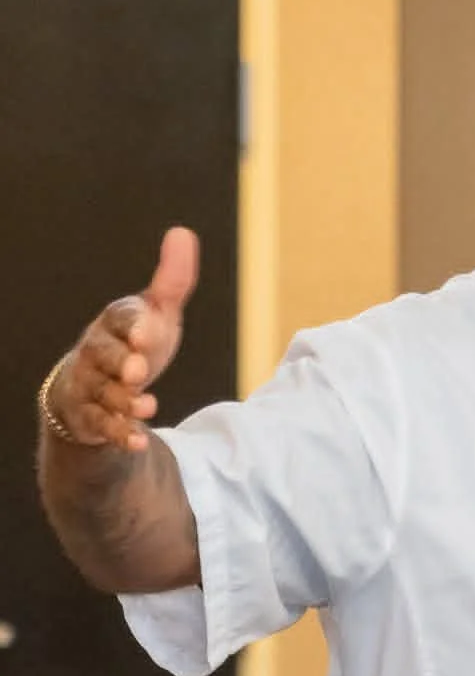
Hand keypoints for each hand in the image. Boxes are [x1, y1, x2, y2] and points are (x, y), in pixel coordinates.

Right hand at [48, 227, 199, 451]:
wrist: (97, 390)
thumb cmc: (131, 345)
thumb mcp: (156, 314)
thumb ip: (171, 281)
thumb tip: (183, 233)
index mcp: (115, 323)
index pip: (120, 318)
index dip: (133, 325)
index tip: (148, 331)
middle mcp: (97, 353)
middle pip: (103, 356)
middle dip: (120, 362)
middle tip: (138, 370)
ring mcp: (90, 386)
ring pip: (102, 393)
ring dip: (123, 402)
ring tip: (146, 406)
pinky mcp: (90, 418)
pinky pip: (102, 428)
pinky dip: (120, 435)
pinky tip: (139, 441)